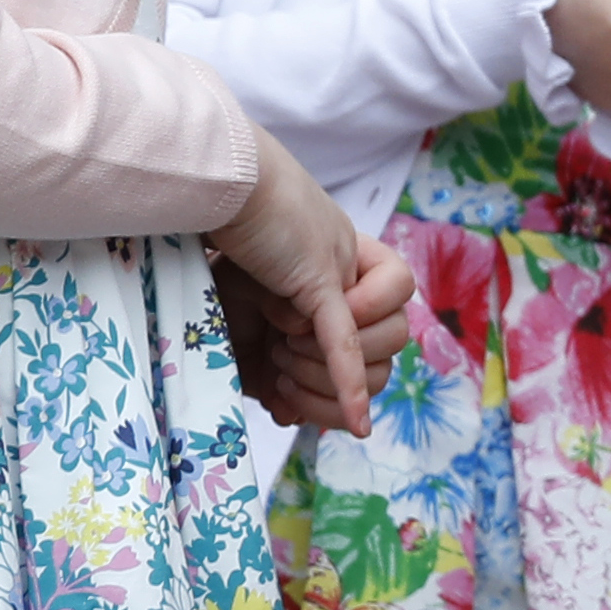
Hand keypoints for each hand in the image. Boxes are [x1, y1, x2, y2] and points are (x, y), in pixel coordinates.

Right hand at [207, 130, 415, 435]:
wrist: (215, 186)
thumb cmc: (227, 246)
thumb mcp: (248, 315)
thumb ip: (270, 364)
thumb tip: (290, 415)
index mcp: (353, 275)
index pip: (385, 341)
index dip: (345, 381)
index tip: (286, 382)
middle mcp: (361, 272)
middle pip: (395, 346)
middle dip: (332, 374)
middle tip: (281, 355)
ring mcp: (347, 272)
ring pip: (381, 342)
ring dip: (323, 363)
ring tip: (281, 338)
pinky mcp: (320, 278)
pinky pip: (343, 341)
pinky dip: (348, 383)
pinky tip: (359, 423)